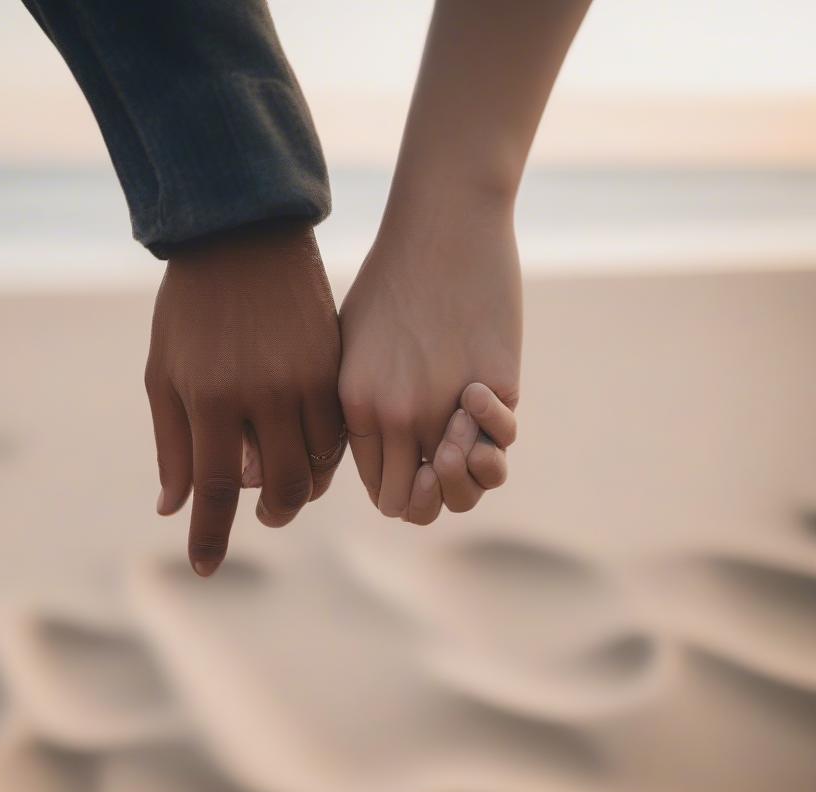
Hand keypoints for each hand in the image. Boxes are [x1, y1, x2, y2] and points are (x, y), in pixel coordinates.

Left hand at [146, 221, 343, 576]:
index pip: (213, 489)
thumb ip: (172, 444)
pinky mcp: (333, 366)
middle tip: (261, 515)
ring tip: (284, 481)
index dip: (209, 535)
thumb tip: (173, 508)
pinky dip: (325, 453)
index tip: (205, 568)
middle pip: (280, 487)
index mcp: (211, 398)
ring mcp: (305, 380)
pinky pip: (339, 432)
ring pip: (317, 465)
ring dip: (301, 487)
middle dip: (270, 513)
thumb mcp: (164, 373)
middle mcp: (263, 395)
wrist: (243, 236)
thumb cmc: (189, 309)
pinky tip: (307, 447)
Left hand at [337, 198, 521, 518]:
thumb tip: (372, 453)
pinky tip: (484, 395)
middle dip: (430, 493)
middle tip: (441, 456)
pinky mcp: (497, 391)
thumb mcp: (350, 346)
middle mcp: (397, 419)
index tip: (415, 456)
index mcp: (355, 408)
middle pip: (415, 507)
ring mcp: (447, 408)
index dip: (401, 483)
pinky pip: (499, 448)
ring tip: (464, 436)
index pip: (380, 490)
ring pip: (461, 494)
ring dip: (466, 479)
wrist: (444, 224)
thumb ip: (355, 406)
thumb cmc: (392, 277)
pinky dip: (496, 439)